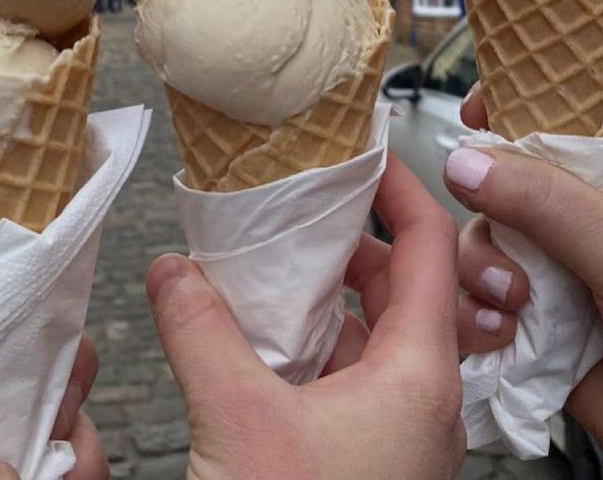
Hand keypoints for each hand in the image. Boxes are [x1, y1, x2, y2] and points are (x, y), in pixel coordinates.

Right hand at [147, 155, 487, 479]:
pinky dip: (319, 338)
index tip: (363, 152)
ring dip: (332, 291)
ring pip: (377, 331)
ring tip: (282, 257)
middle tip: (308, 201)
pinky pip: (354, 371)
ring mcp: (398, 430)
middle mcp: (422, 399)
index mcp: (419, 376)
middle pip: (404, 285)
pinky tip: (271, 330)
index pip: (430, 249)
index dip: (400, 189)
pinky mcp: (370, 455)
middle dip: (353, 238)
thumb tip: (172, 268)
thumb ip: (200, 330)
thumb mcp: (236, 420)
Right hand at [449, 85, 602, 477]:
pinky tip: (499, 334)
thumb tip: (466, 161)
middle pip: (498, 189)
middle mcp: (584, 226)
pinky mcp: (541, 334)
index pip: (551, 125)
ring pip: (483, 249)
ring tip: (513, 304)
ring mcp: (561, 280)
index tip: (471, 114)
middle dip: (484, 212)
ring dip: (480, 273)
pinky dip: (476, 318)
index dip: (507, 114)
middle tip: (503, 241)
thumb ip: (547, 202)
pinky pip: (482, 309)